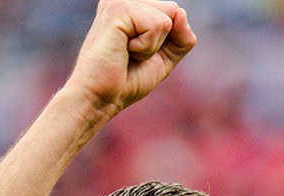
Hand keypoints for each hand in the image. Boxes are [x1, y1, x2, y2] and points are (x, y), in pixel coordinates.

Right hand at [65, 0, 195, 117]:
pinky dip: (147, 46)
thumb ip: (181, 36)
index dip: (168, 38)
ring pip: (167, 18)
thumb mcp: (165, 57)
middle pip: (173, 10)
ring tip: (127, 52)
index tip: (139, 51)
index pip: (174, 11)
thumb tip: (181, 11)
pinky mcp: (117, 9)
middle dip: (161, 41)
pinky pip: (157, 24)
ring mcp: (120, 1)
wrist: (101, 97)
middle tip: (132, 53)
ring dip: (152, 45)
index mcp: (133, 5)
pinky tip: (124, 50)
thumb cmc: (128, 80)